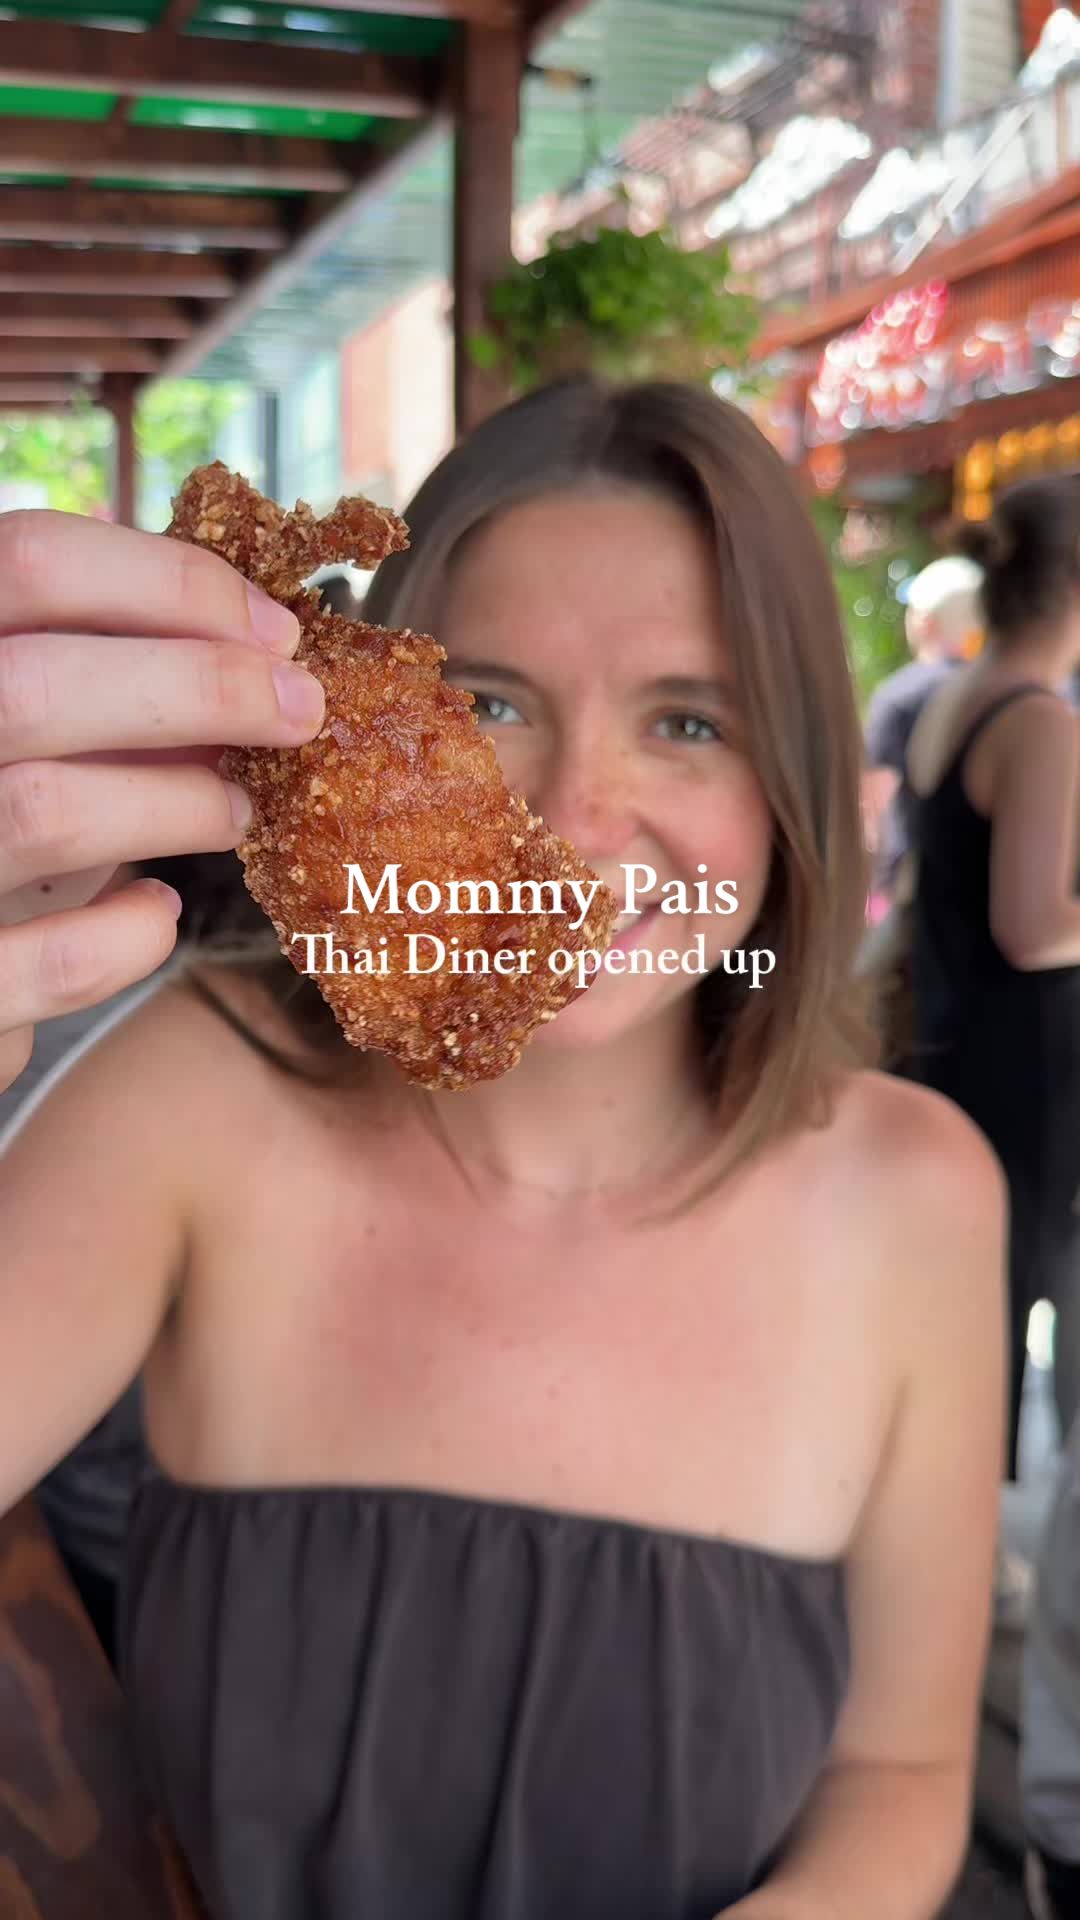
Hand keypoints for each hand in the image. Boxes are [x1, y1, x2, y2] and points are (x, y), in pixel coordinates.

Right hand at [0, 508, 325, 1091]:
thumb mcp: (38, 715)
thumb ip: (104, 661)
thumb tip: (247, 624)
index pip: (30, 563)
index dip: (169, 582)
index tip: (273, 630)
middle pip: (35, 685)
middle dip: (199, 688)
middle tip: (298, 708)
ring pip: (47, 812)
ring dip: (178, 803)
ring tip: (238, 808)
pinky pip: (57, 962)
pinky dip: (131, 935)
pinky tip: (157, 913)